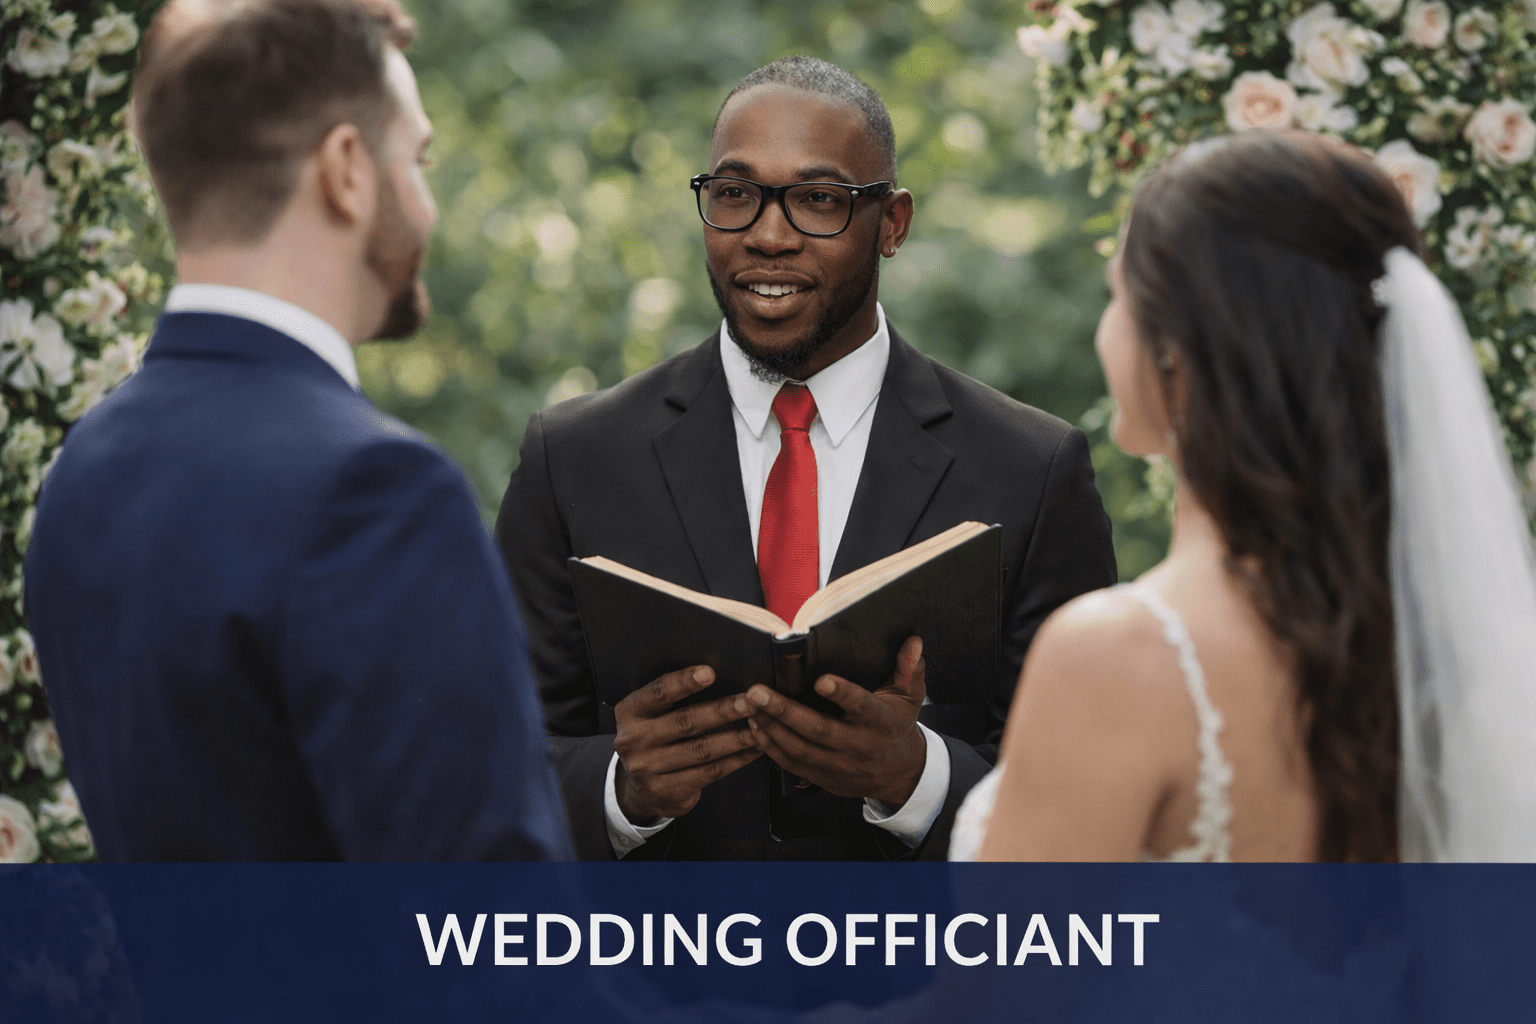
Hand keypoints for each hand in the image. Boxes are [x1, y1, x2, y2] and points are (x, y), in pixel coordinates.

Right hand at [613, 665, 761, 823]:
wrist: (639, 789)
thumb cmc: (655, 738)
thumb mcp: (650, 715)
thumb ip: (673, 698)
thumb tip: (717, 674)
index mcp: (630, 712)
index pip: (658, 693)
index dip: (684, 682)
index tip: (710, 673)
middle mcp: (634, 740)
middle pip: (685, 722)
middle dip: (722, 711)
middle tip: (750, 702)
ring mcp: (648, 770)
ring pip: (702, 750)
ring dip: (736, 737)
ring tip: (760, 725)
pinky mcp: (667, 792)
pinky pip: (710, 773)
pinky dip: (737, 759)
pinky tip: (755, 748)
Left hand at [745, 636, 926, 807]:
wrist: (900, 774)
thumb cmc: (897, 726)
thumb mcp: (910, 696)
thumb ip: (909, 668)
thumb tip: (913, 641)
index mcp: (880, 722)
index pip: (861, 706)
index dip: (842, 694)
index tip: (821, 680)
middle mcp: (859, 746)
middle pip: (819, 730)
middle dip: (784, 711)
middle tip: (757, 691)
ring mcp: (840, 766)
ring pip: (800, 750)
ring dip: (771, 729)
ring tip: (751, 707)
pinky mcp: (825, 779)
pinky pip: (793, 766)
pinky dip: (772, 748)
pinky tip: (756, 729)